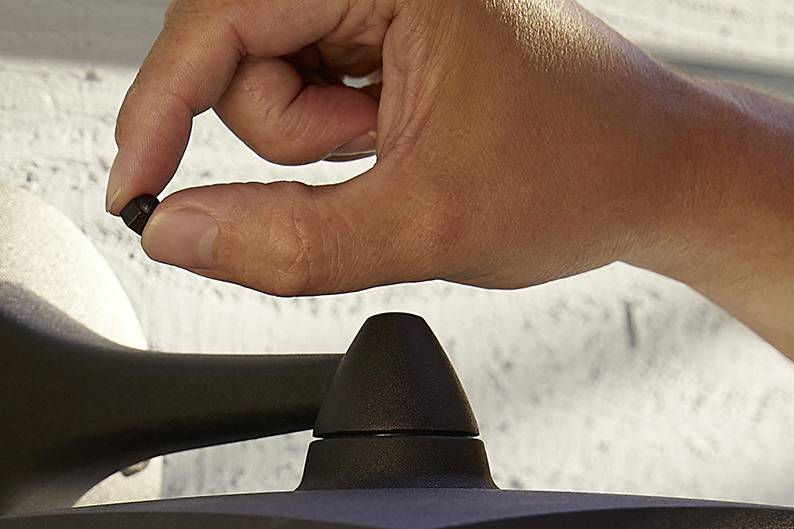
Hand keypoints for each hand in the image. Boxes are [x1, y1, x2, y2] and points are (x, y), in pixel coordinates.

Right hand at [105, 0, 703, 293]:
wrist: (657, 174)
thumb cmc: (582, 169)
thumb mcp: (423, 227)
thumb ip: (286, 241)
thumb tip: (178, 233)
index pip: (221, 15)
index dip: (161, 105)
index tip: (136, 186)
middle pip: (234, 46)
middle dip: (278, 129)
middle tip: (363, 160)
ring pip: (263, 76)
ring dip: (309, 140)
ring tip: (395, 153)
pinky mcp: (383, 26)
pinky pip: (302, 84)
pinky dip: (332, 134)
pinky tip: (396, 142)